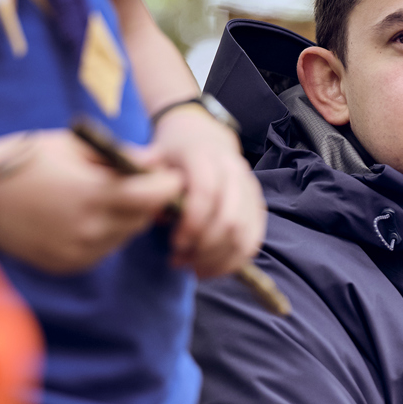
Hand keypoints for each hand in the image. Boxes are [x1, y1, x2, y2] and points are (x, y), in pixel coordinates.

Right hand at [0, 129, 183, 273]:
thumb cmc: (22, 160)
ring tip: (103, 196)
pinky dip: (103, 234)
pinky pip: (102, 249)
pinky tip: (81, 216)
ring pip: (124, 236)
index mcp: (91, 195)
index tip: (170, 175)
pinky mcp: (68, 265)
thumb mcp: (72, 146)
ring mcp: (79, 253)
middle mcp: (89, 230)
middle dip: (147, 201)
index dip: (168, 185)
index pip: (153, 196)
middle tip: (141, 183)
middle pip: (142, 219)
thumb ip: (119, 156)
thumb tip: (158, 159)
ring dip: (125, 218)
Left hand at [140, 105, 265, 278]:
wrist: (202, 135)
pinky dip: (233, 261)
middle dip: (204, 248)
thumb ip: (147, 173)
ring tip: (193, 268)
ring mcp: (250, 189)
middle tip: (179, 259)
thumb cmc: (174, 153)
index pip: (206, 192)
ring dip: (218, 259)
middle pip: (229, 220)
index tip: (174, 243)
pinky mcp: (258, 206)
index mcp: (205, 156)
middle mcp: (233, 171)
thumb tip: (144, 192)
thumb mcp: (154, 155)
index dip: (192, 223)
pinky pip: (253, 241)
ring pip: (244, 235)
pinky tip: (211, 267)